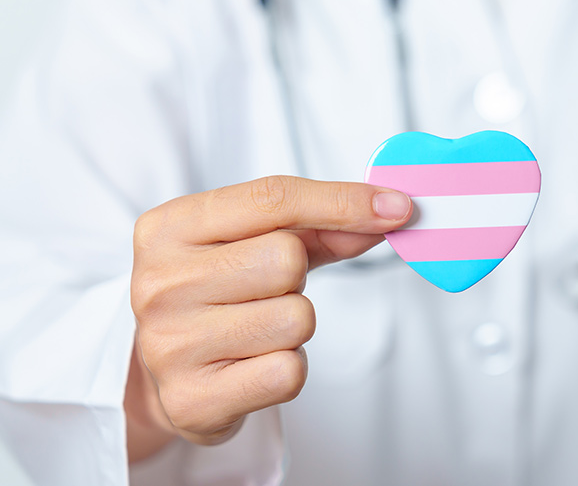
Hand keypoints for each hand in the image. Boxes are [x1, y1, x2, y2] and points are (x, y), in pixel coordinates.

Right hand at [128, 176, 411, 450]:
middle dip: (297, 277)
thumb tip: (390, 211)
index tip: (397, 207)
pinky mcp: (193, 400)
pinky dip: (288, 367)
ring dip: (295, 325)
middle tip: (266, 292)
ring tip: (256, 329)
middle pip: (287, 259)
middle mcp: (159, 283)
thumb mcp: (259, 242)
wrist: (161, 373)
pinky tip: (254, 364)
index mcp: (168, 228)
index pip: (272, 198)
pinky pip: (289, 371)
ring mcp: (170, 345)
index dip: (343, 201)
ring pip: (296, 318)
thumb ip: (322, 224)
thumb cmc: (220, 292)